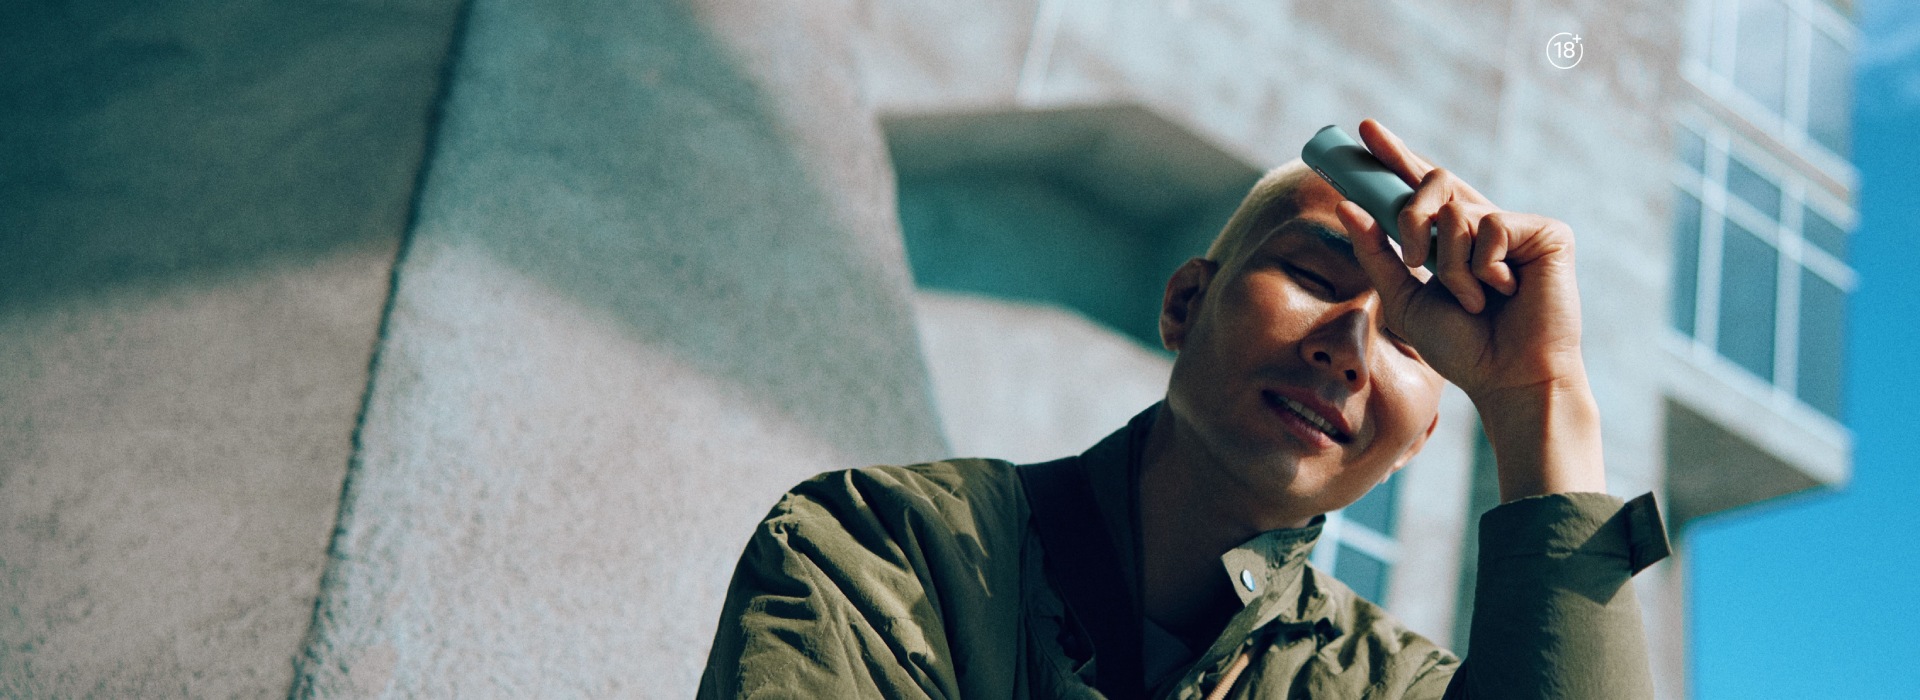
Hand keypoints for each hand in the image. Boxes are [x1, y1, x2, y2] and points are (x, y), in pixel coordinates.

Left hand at [1332, 119, 1603, 498]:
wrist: (1508, 377)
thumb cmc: (1462, 347)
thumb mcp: (1404, 299)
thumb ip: (1377, 253)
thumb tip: (1346, 206)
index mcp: (1451, 238)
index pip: (1419, 187)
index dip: (1394, 155)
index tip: (1363, 129)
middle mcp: (1483, 224)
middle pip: (1433, 182)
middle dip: (1413, 219)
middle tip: (1417, 261)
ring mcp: (1516, 226)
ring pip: (1457, 212)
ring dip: (1452, 266)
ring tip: (1476, 300)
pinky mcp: (1547, 231)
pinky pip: (1491, 226)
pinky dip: (1485, 267)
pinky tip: (1506, 292)